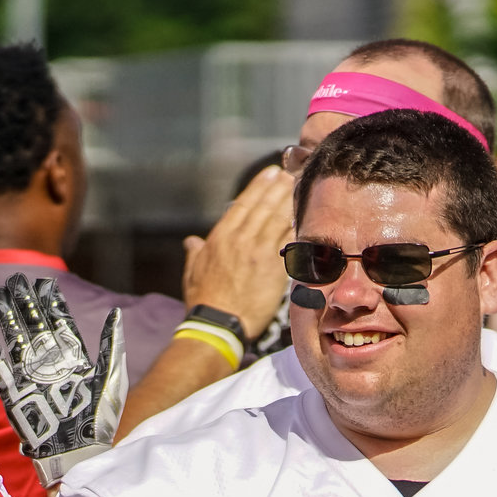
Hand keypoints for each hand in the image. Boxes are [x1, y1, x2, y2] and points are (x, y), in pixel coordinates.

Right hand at [0, 274, 124, 484]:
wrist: (77, 454)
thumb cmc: (98, 421)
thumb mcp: (111, 380)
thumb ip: (112, 346)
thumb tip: (116, 312)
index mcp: (74, 360)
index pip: (60, 324)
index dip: (52, 304)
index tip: (45, 283)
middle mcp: (50, 365)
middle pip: (35, 327)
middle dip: (25, 303)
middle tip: (16, 280)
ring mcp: (31, 378)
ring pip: (16, 341)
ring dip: (7, 318)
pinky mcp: (14, 394)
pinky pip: (0, 368)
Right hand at [181, 166, 295, 336]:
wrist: (220, 323)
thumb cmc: (205, 300)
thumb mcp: (193, 271)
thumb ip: (195, 252)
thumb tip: (192, 241)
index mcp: (220, 237)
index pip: (243, 203)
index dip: (259, 186)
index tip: (271, 173)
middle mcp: (240, 239)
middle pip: (264, 206)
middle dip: (279, 187)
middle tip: (292, 173)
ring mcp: (258, 252)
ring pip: (277, 219)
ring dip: (290, 200)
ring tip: (300, 186)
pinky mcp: (274, 268)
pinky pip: (288, 241)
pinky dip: (296, 226)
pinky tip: (305, 216)